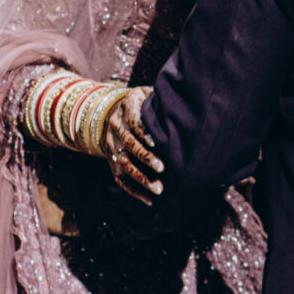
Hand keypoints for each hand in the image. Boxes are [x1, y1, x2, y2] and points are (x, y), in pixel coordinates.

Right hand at [104, 85, 162, 201]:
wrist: (110, 112)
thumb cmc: (140, 103)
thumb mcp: (146, 94)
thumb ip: (159, 98)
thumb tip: (183, 102)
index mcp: (126, 108)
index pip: (132, 120)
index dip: (143, 131)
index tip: (156, 141)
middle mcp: (115, 127)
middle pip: (128, 144)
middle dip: (144, 157)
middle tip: (162, 167)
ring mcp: (111, 145)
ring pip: (123, 164)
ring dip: (141, 177)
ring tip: (159, 189)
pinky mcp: (111, 161)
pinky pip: (120, 179)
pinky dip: (134, 191)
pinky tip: (149, 200)